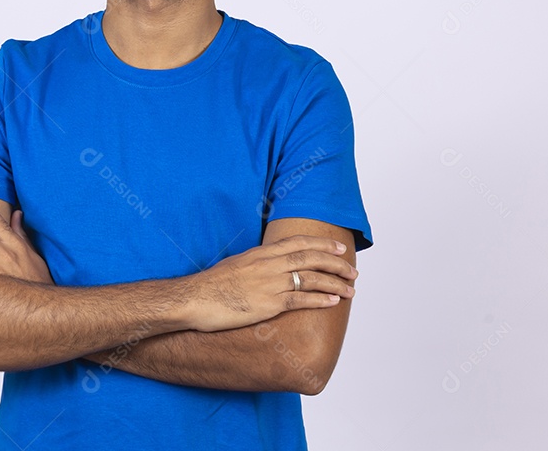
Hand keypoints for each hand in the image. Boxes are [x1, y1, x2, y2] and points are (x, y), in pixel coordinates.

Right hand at [183, 234, 356, 332]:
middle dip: (335, 264)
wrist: (195, 299)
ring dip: (334, 283)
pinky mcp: (268, 304)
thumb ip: (255, 265)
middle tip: (352, 270)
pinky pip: (301, 299)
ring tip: (350, 289)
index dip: (321, 244)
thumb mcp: (235, 266)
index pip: (297, 243)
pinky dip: (320, 299)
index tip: (338, 248)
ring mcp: (269, 284)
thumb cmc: (210, 286)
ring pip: (311, 278)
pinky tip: (333, 302)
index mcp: (260, 254)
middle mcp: (268, 265)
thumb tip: (267, 267)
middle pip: (310, 258)